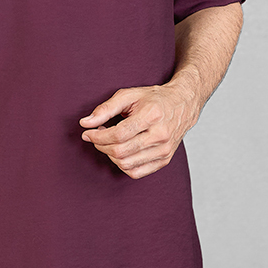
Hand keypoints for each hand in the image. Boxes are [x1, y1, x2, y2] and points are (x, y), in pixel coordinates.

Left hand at [79, 79, 199, 179]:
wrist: (183, 104)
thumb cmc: (154, 99)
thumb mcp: (129, 95)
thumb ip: (106, 108)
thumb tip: (85, 123)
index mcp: (152, 116)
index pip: (119, 134)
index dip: (98, 136)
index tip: (88, 133)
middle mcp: (160, 135)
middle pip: (121, 151)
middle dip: (101, 146)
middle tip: (96, 136)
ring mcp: (164, 150)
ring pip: (127, 164)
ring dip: (110, 155)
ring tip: (109, 142)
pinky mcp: (165, 160)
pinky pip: (136, 172)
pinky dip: (122, 165)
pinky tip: (120, 152)